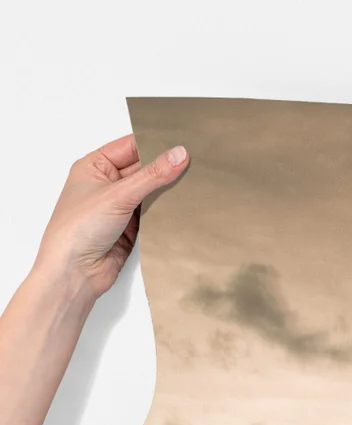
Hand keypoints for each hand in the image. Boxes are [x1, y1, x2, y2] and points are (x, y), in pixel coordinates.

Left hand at [34, 135, 188, 299]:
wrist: (75, 273)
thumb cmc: (78, 230)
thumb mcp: (118, 195)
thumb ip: (152, 175)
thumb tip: (179, 154)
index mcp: (95, 167)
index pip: (131, 147)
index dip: (155, 144)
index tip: (182, 143)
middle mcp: (107, 185)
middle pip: (144, 170)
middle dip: (165, 169)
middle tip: (195, 164)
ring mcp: (120, 208)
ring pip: (151, 193)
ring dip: (168, 193)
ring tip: (195, 184)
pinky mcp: (132, 229)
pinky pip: (155, 215)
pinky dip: (167, 213)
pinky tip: (183, 208)